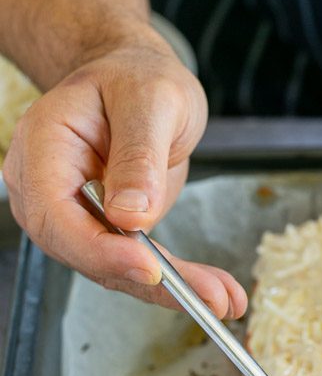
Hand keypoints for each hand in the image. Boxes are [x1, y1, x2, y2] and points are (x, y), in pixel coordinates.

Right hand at [3, 31, 246, 317]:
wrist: (135, 80)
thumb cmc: (136, 78)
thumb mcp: (151, 100)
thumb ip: (139, 154)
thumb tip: (130, 216)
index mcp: (44, 146)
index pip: (56, 212)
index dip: (99, 248)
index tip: (148, 267)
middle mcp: (47, 187)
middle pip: (83, 251)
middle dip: (147, 280)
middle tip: (207, 296)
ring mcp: (74, 215)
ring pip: (114, 268)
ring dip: (171, 290)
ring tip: (224, 298)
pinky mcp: (105, 232)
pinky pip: (136, 264)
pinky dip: (177, 281)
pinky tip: (217, 292)